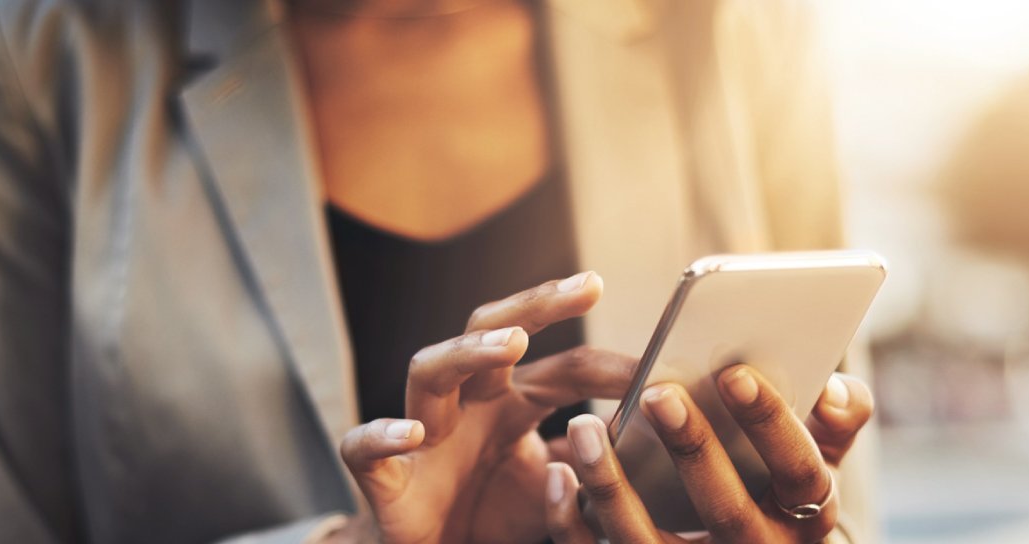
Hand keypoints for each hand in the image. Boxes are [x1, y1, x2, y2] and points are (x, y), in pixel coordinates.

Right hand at [337, 272, 638, 542]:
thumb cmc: (492, 515)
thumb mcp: (558, 489)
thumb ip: (595, 462)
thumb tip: (656, 439)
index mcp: (512, 402)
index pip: (566, 367)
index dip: (613, 365)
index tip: (662, 365)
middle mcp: (467, 402)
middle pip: (492, 331)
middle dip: (537, 304)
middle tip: (587, 286)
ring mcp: (422, 430)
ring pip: (430, 369)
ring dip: (470, 351)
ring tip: (513, 343)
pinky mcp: (382, 474)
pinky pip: (366, 445)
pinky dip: (384, 433)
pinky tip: (414, 431)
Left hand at [545, 366, 874, 542]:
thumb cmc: (780, 495)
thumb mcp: (818, 463)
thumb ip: (838, 420)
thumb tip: (836, 388)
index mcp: (808, 517)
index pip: (800, 472)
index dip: (771, 423)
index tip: (734, 371)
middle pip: (727, 510)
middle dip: (693, 451)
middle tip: (657, 393)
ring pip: (648, 543)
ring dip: (612, 484)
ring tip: (583, 426)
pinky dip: (572, 523)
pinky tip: (557, 474)